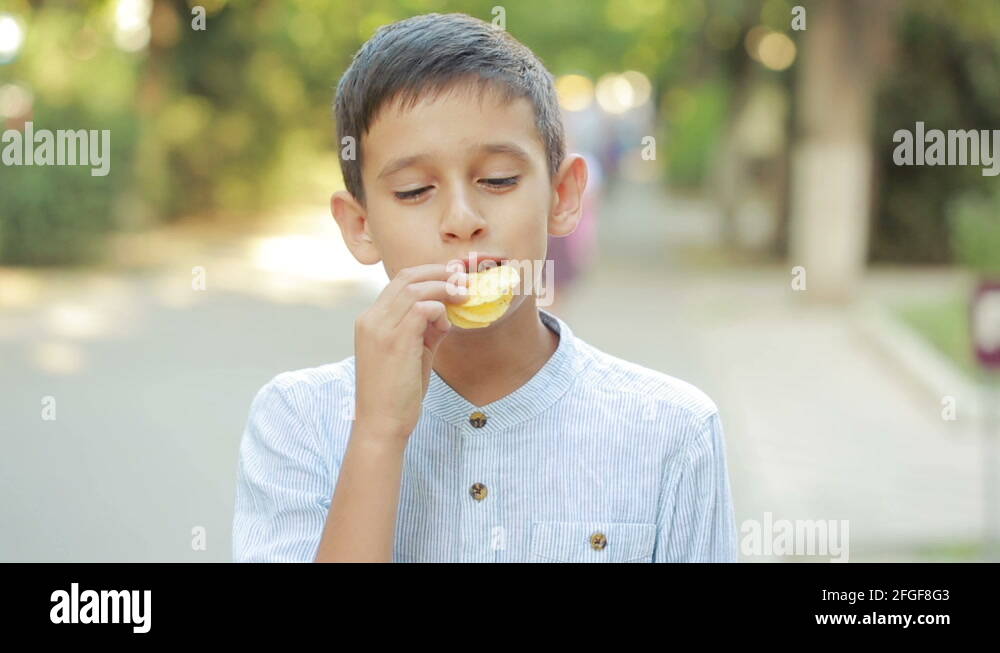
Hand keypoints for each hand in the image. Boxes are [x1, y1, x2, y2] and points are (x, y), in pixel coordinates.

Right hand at [353, 263, 467, 445]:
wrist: (381, 424)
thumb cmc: (396, 395)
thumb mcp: (411, 355)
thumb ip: (425, 331)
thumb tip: (445, 314)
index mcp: (371, 321)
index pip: (399, 282)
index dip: (429, 274)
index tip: (453, 276)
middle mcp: (371, 319)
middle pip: (407, 277)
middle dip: (439, 273)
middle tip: (464, 278)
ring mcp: (380, 328)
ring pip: (415, 288)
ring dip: (444, 289)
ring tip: (464, 296)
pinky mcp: (394, 341)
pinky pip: (421, 308)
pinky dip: (439, 311)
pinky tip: (446, 326)